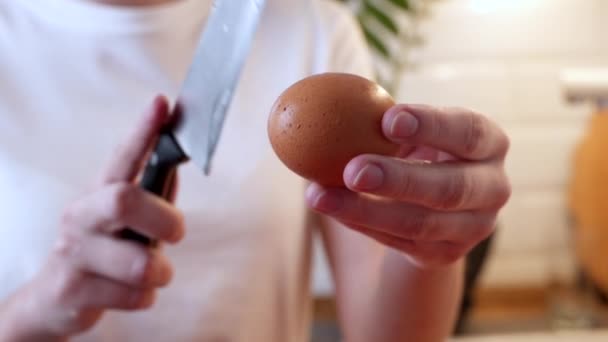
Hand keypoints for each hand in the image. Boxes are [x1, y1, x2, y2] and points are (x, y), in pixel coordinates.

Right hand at [0, 96, 184, 340]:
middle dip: (165, 220)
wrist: (54, 299)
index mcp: (100, 193)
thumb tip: (181, 160)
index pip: (123, 156)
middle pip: (126, 200)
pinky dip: (145, 297)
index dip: (143, 131)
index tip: (162, 104)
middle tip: (175, 234)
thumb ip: (152, 193)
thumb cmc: (104, 250)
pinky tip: (129, 292)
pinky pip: (135, 296)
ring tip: (151, 273)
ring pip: (141, 263)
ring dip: (159, 272)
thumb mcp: (124, 220)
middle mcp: (82, 215)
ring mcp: (73, 252)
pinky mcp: (72, 290)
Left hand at [306, 104, 510, 268]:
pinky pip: (399, 243)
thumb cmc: (416, 150)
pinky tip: (330, 207)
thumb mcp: (411, 132)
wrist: (433, 206)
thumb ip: (385, 121)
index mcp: (489, 144)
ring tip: (319, 195)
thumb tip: (327, 101)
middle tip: (352, 170)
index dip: (431, 125)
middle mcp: (492, 188)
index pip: (468, 132)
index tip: (388, 119)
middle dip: (398, 179)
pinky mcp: (446, 254)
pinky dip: (359, 224)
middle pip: (450, 188)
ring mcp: (473, 228)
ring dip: (365, 210)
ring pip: (420, 224)